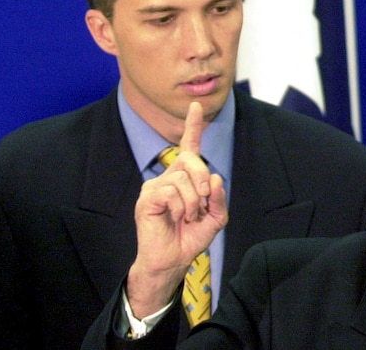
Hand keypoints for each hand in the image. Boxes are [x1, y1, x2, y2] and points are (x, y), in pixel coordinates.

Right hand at [126, 101, 227, 317]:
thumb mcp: (215, 219)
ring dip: (193, 203)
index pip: (189, 146)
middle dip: (203, 178)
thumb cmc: (190, 238)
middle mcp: (169, 177)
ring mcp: (155, 186)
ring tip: (187, 218)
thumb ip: (218, 198)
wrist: (173, 261)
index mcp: (185, 178)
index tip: (196, 105)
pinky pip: (170, 191)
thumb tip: (216, 178)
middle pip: (191, 159)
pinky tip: (175, 218)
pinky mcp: (146, 198)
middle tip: (203, 202)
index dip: (193, 126)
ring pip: (182, 178)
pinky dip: (180, 207)